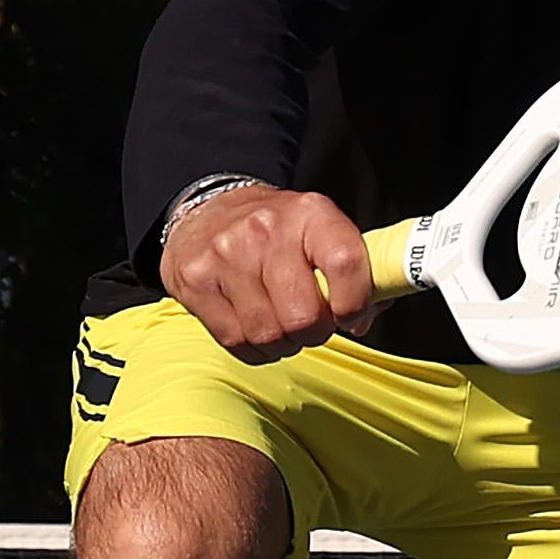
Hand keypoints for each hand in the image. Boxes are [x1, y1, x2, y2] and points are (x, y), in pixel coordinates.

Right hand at [159, 184, 380, 361]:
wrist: (209, 210)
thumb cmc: (276, 231)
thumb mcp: (321, 232)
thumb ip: (353, 274)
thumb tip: (363, 320)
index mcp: (310, 214)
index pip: (345, 263)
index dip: (355, 302)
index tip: (351, 315)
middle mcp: (266, 230)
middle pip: (304, 316)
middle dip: (314, 332)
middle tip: (311, 324)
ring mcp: (226, 255)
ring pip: (269, 335)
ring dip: (283, 344)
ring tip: (282, 325)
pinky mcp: (197, 281)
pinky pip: (236, 341)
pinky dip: (254, 348)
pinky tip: (256, 330)